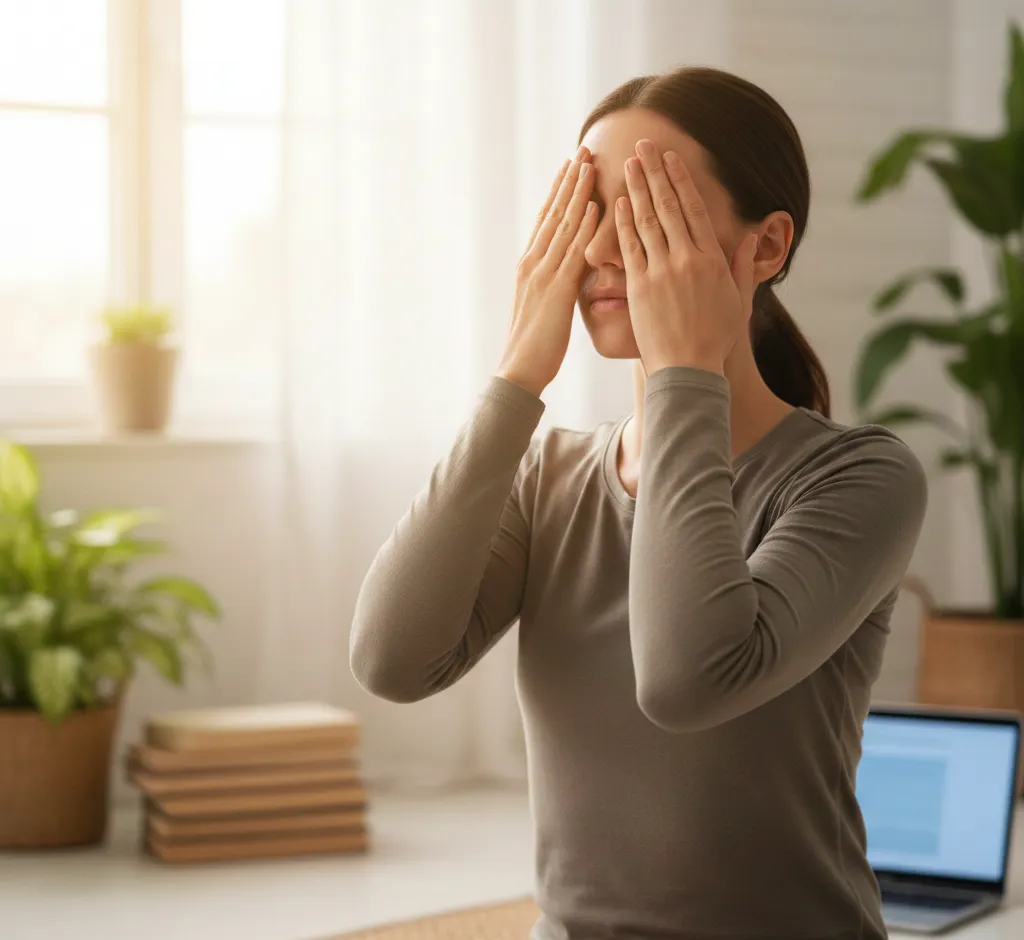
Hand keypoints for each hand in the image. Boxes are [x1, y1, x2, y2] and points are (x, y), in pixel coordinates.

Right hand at [497, 146, 597, 396]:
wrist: (518, 370)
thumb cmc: (535, 346)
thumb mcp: (545, 307)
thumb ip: (556, 284)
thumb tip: (569, 271)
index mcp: (530, 265)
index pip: (546, 219)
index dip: (559, 190)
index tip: (571, 165)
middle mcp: (533, 263)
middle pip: (553, 213)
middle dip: (569, 180)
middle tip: (583, 149)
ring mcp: (542, 275)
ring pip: (562, 226)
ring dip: (578, 193)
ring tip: (591, 164)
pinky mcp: (555, 291)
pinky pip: (571, 254)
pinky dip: (582, 228)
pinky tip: (594, 208)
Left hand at [614, 139, 757, 375]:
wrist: (688, 369)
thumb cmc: (713, 339)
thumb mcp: (738, 301)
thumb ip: (742, 266)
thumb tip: (750, 238)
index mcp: (712, 260)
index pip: (694, 209)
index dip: (680, 180)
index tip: (670, 157)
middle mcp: (687, 259)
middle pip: (668, 206)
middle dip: (654, 173)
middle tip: (643, 146)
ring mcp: (662, 272)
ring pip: (647, 221)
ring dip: (637, 189)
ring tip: (627, 164)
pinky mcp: (640, 287)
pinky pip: (629, 248)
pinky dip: (623, 224)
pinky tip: (617, 203)